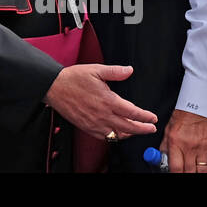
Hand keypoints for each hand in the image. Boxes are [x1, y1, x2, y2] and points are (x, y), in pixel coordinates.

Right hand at [43, 64, 158, 140]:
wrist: (54, 87)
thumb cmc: (73, 78)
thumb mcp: (96, 70)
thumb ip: (115, 71)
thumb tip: (129, 70)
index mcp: (107, 100)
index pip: (132, 112)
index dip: (145, 116)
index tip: (153, 118)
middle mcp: (103, 114)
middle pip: (129, 127)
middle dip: (143, 129)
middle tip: (151, 128)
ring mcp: (95, 123)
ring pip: (117, 134)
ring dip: (130, 134)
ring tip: (136, 131)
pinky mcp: (87, 127)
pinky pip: (104, 137)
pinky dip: (114, 137)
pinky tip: (117, 133)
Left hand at [160, 110, 206, 172]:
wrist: (198, 106)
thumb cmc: (182, 117)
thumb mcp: (168, 131)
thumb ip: (165, 147)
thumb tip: (162, 160)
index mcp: (175, 142)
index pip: (175, 167)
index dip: (175, 175)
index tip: (175, 175)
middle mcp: (189, 147)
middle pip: (189, 172)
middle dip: (186, 175)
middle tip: (184, 173)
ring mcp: (203, 148)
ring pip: (202, 171)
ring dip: (198, 174)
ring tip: (194, 172)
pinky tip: (206, 171)